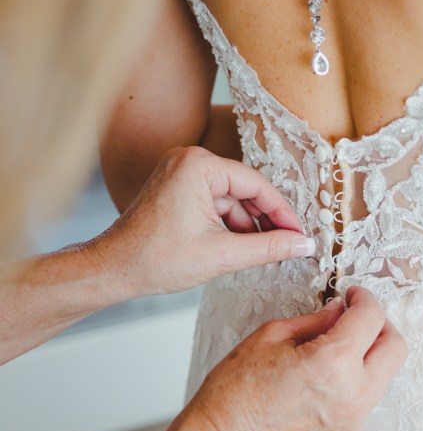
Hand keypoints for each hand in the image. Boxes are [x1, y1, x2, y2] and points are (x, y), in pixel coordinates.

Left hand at [90, 146, 314, 297]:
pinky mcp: (175, 187)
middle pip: (244, 189)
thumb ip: (268, 247)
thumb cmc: (155, 259)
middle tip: (288, 244)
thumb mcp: (222, 255)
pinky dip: (228, 222)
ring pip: (230, 197)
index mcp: (199, 166)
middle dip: (265, 219)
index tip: (300, 234)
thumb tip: (302, 244)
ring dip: (247, 223)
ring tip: (264, 251)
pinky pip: (213, 201)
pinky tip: (240, 245)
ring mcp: (180, 172)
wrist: (112, 270)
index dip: (282, 212)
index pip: (256, 185)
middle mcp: (189, 160)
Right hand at [187, 287, 406, 430]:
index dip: (364, 298)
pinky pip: (365, 404)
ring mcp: (353, 424)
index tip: (353, 296)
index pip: (372, 318)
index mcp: (333, 362)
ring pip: (384, 378)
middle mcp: (353, 396)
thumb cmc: (235, 394)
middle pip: (396, 348)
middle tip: (356, 318)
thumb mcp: (270, 337)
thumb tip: (339, 311)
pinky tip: (323, 384)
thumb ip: (315, 321)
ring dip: (368, 357)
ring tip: (334, 352)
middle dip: (380, 325)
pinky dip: (354, 386)